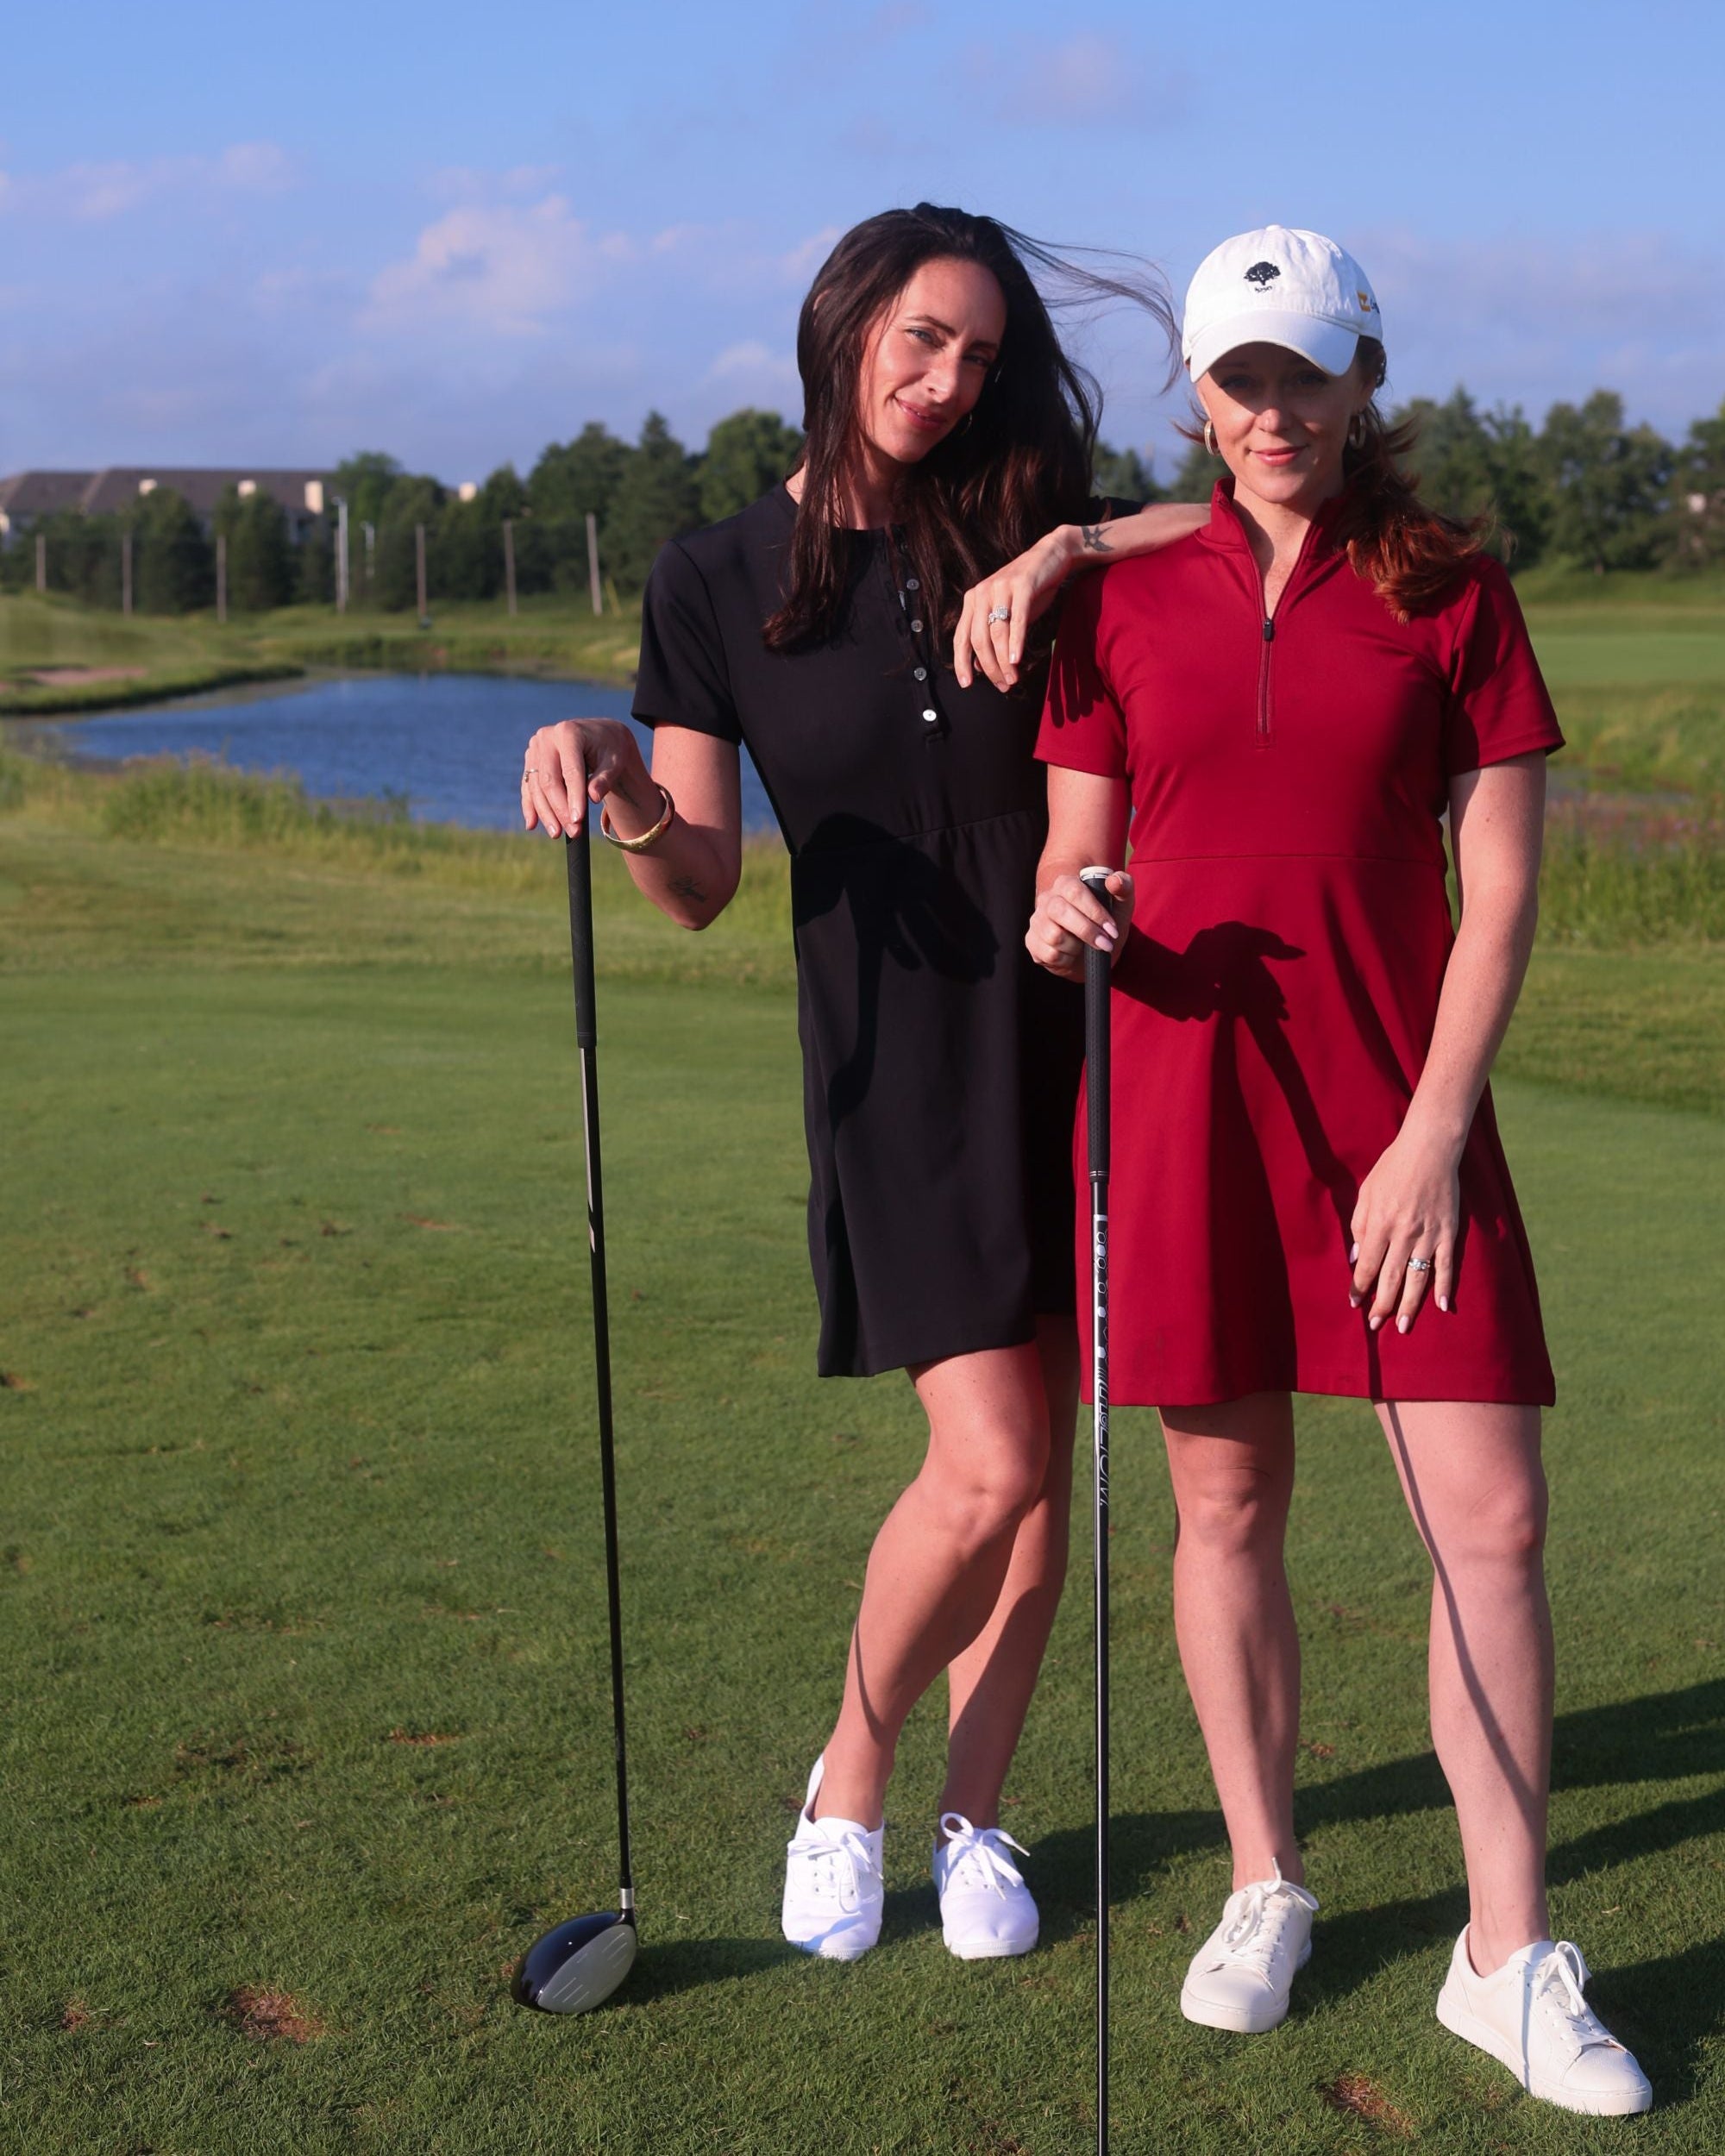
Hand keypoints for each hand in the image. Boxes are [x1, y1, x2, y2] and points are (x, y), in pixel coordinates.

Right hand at [520, 719, 653, 838]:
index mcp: (568, 732)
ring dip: (545, 812)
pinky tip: (532, 824)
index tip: (578, 820)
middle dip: (560, 809)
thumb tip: (593, 797)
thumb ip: (604, 778)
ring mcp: (535, 748)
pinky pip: (528, 786)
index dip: (573, 797)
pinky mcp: (530, 759)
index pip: (570, 771)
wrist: (599, 735)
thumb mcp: (614, 761)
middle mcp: (546, 737)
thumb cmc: (609, 749)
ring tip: (557, 833)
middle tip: (573, 831)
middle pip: (549, 780)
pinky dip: (530, 806)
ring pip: (536, 786)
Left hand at [953, 528, 1083, 691]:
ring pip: (997, 633)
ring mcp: (1000, 587)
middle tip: (1002, 686)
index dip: (962, 662)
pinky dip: (1016, 641)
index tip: (967, 684)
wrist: (1052, 556)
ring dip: (1004, 661)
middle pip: (978, 639)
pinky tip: (1016, 659)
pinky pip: (1017, 619)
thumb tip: (980, 667)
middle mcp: (981, 593)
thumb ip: (992, 637)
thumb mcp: (1006, 614)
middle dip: (989, 667)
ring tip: (1013, 680)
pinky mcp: (1022, 585)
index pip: (961, 637)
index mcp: (973, 601)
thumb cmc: (1028, 591)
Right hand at [1026, 868, 1133, 980]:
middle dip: (1087, 931)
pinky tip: (1072, 955)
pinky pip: (1050, 954)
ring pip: (1055, 936)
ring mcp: (1037, 921)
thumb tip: (1114, 881)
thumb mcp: (1120, 905)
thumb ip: (1124, 886)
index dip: (1094, 912)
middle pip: (1060, 912)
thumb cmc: (1105, 924)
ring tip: (1084, 947)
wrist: (1092, 951)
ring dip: (1077, 947)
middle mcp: (1047, 900)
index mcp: (1066, 884)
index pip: (1075, 891)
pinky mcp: (1032, 942)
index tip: (1112, 929)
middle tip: (1105, 944)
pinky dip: (1067, 959)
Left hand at [1348, 1122, 1461, 1333]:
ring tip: (1403, 1326)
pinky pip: (1446, 1264)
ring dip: (1410, 1304)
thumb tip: (1358, 1257)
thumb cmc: (1393, 1168)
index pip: (1368, 1264)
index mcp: (1380, 1223)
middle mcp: (1404, 1233)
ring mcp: (1429, 1234)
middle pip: (1391, 1277)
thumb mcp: (1367, 1193)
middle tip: (1375, 1326)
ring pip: (1418, 1277)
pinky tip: (1444, 1306)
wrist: (1430, 1149)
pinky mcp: (1449, 1232)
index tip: (1355, 1303)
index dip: (1360, 1286)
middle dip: (1382, 1304)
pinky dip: (1446, 1286)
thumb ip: (1360, 1225)